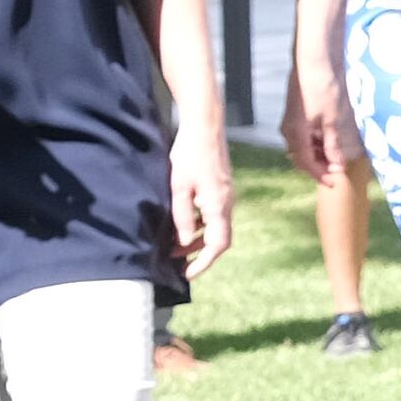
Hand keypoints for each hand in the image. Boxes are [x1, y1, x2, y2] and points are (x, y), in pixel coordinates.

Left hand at [168, 134, 235, 278]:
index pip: (218, 244)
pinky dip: (199, 226)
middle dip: (199, 254)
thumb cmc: (189, 155)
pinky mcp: (220, 188)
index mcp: (218, 205)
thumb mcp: (179, 187)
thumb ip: (182, 216)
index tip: (187, 274)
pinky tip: (182, 226)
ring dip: (197, 241)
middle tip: (176, 264)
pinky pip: (213, 215)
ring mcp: (225, 195)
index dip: (204, 263)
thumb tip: (182, 241)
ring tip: (174, 247)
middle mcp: (227, 203)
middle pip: (219, 239)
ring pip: (215, 227)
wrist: (205, 126)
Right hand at [282, 57, 357, 183]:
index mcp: (295, 133)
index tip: (334, 182)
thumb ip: (333, 143)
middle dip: (319, 166)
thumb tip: (337, 165)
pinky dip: (317, 141)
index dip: (320, 174)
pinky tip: (331, 140)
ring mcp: (291, 121)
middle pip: (302, 157)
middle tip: (338, 171)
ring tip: (338, 156)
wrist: (313, 60)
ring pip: (303, 146)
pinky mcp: (296, 113)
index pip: (305, 163)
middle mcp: (289, 129)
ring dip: (319, 154)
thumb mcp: (333, 118)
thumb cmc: (323, 87)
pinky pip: (304, 135)